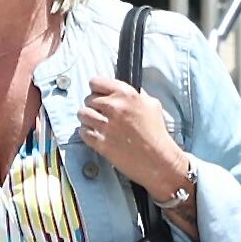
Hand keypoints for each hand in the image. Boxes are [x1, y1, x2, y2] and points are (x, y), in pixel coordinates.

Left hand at [75, 76, 192, 205]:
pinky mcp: (100, 142)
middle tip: (101, 113)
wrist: (158, 159)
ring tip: (96, 124)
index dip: (96, 89)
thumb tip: (123, 93)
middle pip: (88, 99)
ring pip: (82, 114)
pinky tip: (96, 134)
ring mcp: (105, 125)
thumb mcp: (152, 105)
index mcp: (126, 94)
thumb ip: (135, 96)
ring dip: (88, 119)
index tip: (99, 94)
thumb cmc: (157, 133)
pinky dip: (87, 133)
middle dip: (94, 106)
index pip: (96, 82)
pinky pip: (82, 132)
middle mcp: (114, 107)